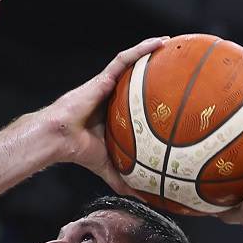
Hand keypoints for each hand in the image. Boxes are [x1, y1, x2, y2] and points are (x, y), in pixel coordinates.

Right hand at [43, 37, 168, 192]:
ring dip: (153, 51)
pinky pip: (125, 59)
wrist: (60, 139)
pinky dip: (142, 49)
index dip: (157, 94)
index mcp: (116, 113)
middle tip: (182, 64)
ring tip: (173, 44)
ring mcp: (108, 84)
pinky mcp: (103, 77)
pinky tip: (159, 43)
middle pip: (139, 77)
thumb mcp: (109, 167)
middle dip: (159, 68)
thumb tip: (145, 199)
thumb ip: (125, 179)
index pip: (140, 100)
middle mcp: (114, 95)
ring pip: (134, 63)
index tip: (179, 93)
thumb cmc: (80, 151)